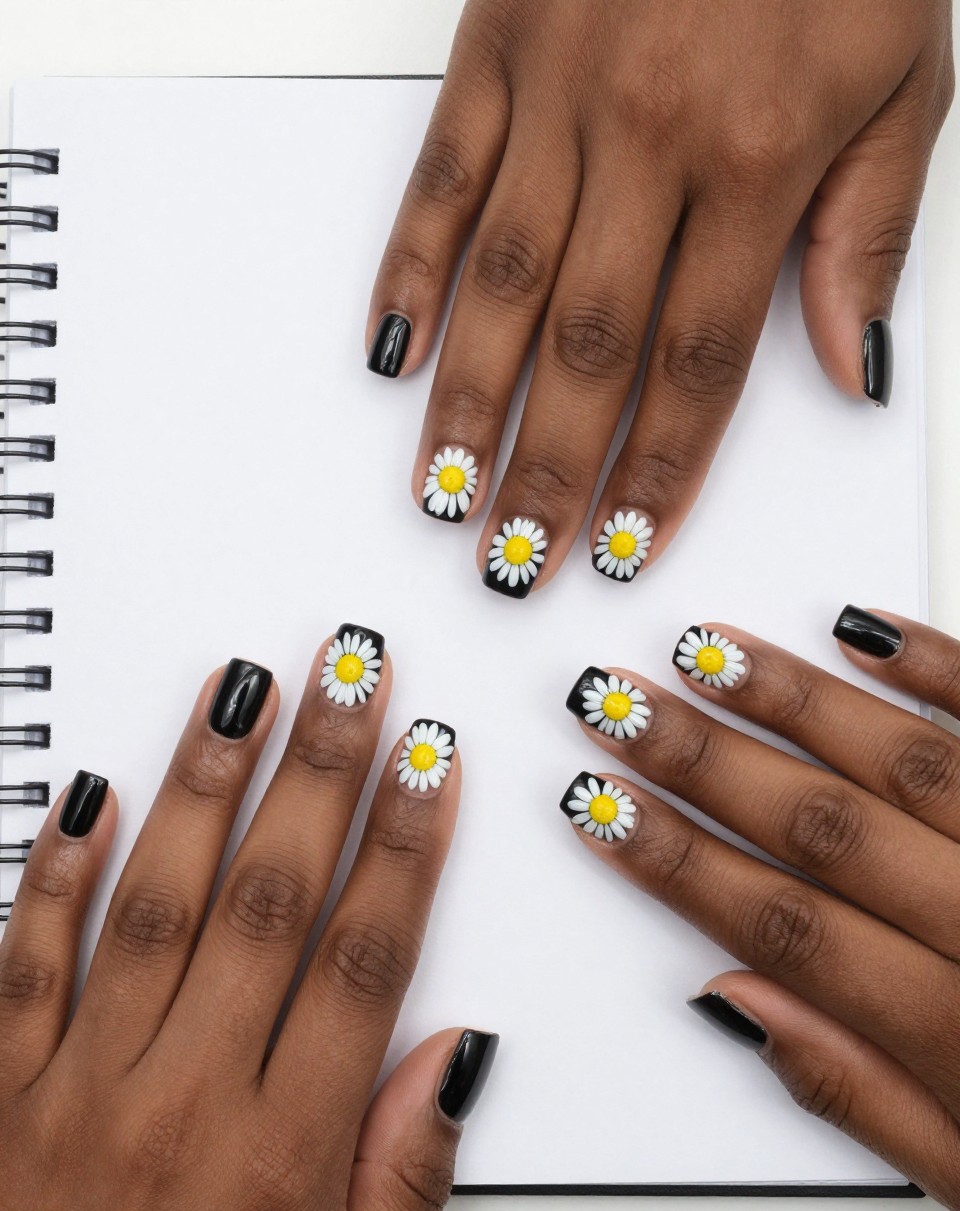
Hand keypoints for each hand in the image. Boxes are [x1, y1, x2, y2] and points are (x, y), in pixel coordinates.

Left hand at [0, 630, 495, 1210]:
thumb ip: (400, 1183)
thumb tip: (449, 1058)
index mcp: (278, 1160)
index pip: (364, 960)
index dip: (408, 848)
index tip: (431, 764)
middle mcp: (178, 1107)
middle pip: (272, 901)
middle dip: (322, 772)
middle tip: (349, 675)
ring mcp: (77, 1095)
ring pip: (156, 906)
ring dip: (206, 788)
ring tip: (241, 695)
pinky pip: (19, 968)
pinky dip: (52, 877)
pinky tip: (89, 797)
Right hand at [367, 0, 952, 596]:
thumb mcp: (908, 74)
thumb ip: (867, 231)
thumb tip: (848, 367)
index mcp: (759, 158)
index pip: (700, 363)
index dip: (658, 470)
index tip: (623, 546)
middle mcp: (649, 137)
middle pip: (589, 351)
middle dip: (548, 473)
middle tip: (515, 559)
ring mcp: (559, 92)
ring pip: (501, 284)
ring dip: (467, 404)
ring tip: (443, 496)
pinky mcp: (493, 45)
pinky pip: (439, 180)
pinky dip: (407, 268)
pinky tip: (392, 351)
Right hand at [561, 607, 959, 1209]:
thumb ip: (856, 1090)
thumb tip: (731, 1001)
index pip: (782, 924)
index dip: (673, 860)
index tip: (599, 804)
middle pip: (824, 829)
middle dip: (699, 760)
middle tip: (613, 701)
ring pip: (908, 760)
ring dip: (793, 699)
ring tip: (704, 649)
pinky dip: (946, 666)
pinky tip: (867, 628)